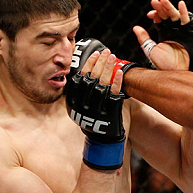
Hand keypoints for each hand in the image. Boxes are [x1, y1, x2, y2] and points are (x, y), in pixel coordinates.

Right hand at [66, 48, 125, 169]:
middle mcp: (83, 105)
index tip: (95, 54)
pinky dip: (116, 81)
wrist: (102, 140)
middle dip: (99, 63)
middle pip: (91, 78)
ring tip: (112, 57)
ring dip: (107, 68)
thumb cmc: (93, 119)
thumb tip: (86, 70)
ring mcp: (96, 109)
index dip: (88, 65)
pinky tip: (119, 72)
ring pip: (102, 84)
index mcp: (73, 102)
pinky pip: (113, 94)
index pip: (80, 78)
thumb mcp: (80, 107)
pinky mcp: (109, 112)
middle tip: (106, 52)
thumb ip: (81, 92)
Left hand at [133, 0, 192, 71]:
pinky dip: (184, 11)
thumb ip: (144, 39)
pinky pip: (186, 20)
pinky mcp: (189, 31)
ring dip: (169, 7)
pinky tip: (180, 4)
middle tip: (155, 2)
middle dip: (160, 8)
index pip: (159, 19)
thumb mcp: (151, 51)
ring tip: (163, 0)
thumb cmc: (165, 64)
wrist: (178, 71)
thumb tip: (135, 28)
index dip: (155, 14)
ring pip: (175, 15)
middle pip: (167, 15)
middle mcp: (173, 30)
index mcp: (164, 33)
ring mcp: (181, 30)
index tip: (149, 14)